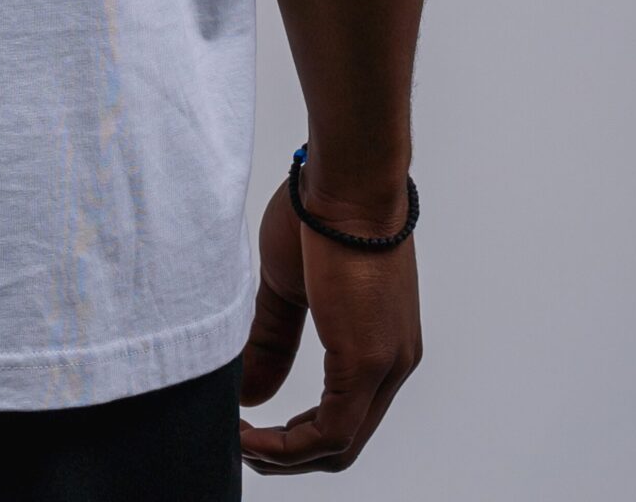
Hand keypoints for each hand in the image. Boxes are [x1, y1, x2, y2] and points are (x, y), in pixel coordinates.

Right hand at [239, 165, 421, 473]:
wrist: (346, 180)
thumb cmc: (322, 213)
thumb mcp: (290, 287)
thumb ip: (273, 342)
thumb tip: (249, 394)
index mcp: (381, 344)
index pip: (345, 415)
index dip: (297, 434)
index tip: (256, 430)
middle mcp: (394, 364)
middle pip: (343, 441)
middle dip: (289, 454)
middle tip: (244, 446)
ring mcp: (385, 366)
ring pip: (339, 444)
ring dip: (286, 454)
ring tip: (241, 442)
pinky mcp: (367, 362)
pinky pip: (331, 431)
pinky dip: (290, 444)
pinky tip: (254, 434)